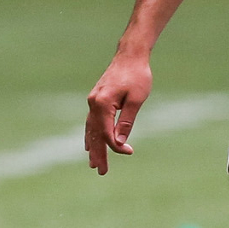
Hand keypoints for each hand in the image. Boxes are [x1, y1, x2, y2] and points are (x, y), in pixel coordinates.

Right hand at [85, 52, 152, 174]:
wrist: (131, 55)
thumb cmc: (138, 76)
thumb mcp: (137, 99)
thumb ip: (127, 121)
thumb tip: (119, 142)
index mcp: (102, 103)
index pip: (107, 132)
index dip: (117, 146)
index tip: (129, 152)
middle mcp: (93, 103)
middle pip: (95, 134)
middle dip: (99, 153)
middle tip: (101, 172)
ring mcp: (93, 101)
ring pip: (91, 129)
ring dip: (93, 146)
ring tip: (93, 163)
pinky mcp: (96, 99)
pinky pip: (91, 122)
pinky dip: (91, 134)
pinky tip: (90, 144)